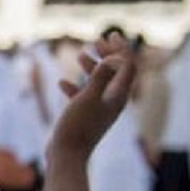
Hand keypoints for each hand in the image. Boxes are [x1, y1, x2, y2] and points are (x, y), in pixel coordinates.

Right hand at [49, 34, 136, 163]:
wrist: (67, 156)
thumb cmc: (78, 127)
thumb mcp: (88, 98)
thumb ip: (100, 77)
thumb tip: (110, 59)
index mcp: (118, 96)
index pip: (127, 67)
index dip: (121, 49)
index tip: (110, 35)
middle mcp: (112, 102)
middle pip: (117, 73)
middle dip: (109, 55)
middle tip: (98, 41)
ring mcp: (99, 110)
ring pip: (100, 83)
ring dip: (93, 67)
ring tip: (80, 55)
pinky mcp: (86, 117)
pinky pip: (84, 96)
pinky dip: (76, 86)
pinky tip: (62, 82)